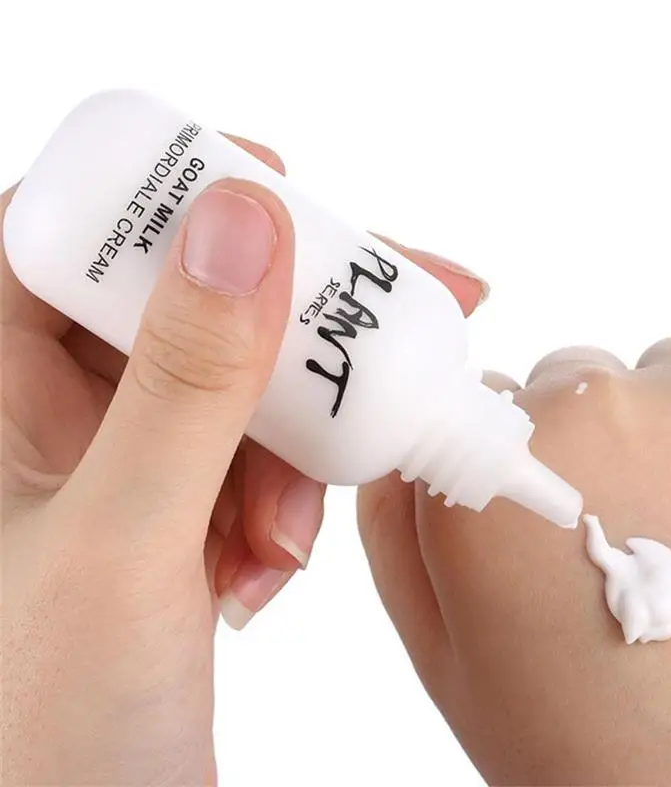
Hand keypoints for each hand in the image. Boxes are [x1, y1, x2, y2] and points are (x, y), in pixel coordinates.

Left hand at [1, 136, 486, 784]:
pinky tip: (270, 564)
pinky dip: (288, 494)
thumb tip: (241, 226)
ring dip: (294, 437)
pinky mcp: (184, 511)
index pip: (70, 231)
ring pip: (240, 382)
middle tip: (377, 325)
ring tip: (284, 531)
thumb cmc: (48, 735)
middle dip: (282, 331)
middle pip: (185, 301)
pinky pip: (259, 452)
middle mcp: (55, 418)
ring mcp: (127, 465)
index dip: (168, 191)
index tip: (274, 184)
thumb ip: (186, 382)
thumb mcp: (123, 542)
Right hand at [359, 339, 670, 783]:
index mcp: (493, 464)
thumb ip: (397, 519)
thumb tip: (409, 439)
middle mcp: (594, 412)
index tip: (535, 506)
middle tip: (616, 530)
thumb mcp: (440, 641)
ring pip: (667, 373)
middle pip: (573, 380)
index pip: (484, 397)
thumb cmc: (582, 732)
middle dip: (584, 438)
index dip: (509, 455)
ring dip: (670, 428)